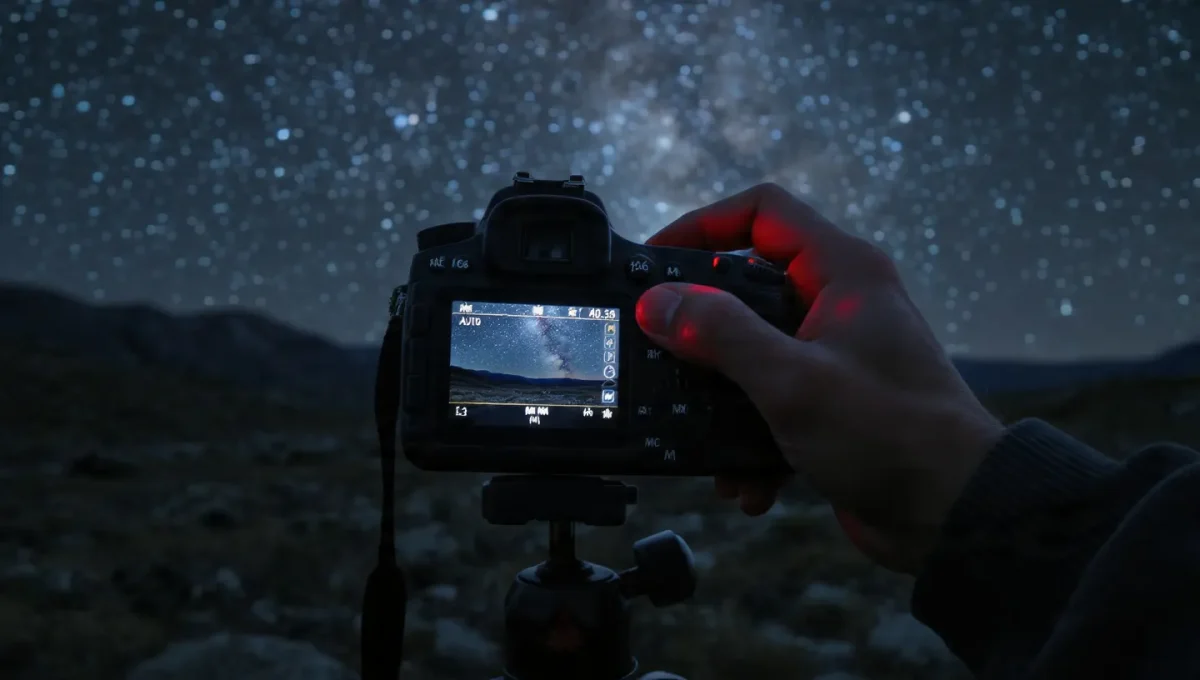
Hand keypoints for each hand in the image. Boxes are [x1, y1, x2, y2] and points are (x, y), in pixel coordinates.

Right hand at [635, 183, 1003, 574]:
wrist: (954, 514)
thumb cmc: (889, 433)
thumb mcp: (791, 380)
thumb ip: (720, 334)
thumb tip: (657, 304)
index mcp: (843, 271)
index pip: (763, 212)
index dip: (702, 225)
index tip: (654, 258)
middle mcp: (840, 302)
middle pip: (747, 287)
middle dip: (701, 329)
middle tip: (657, 351)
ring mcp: (836, 354)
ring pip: (752, 355)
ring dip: (721, 400)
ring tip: (699, 435)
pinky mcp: (831, 404)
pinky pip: (771, 405)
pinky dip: (750, 441)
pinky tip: (746, 484)